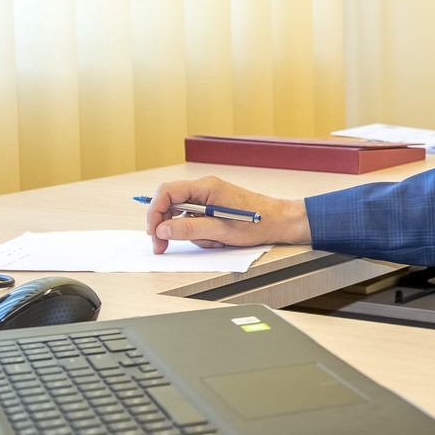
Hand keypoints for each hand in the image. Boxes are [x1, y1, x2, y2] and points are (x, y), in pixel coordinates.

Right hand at [144, 175, 311, 253]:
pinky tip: (219, 240)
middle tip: (163, 247)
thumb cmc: (258, 222)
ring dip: (192, 234)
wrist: (281, 222)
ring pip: (183, 216)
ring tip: (214, 242)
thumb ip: (189, 229)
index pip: (167, 192)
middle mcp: (205, 189)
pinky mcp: (214, 208)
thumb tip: (162, 230)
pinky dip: (202, 234)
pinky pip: (196, 220)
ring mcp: (209, 198)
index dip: (154, 212)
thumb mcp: (220, 231)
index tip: (153, 233)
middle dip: (167, 227)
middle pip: (171, 203)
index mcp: (206, 187)